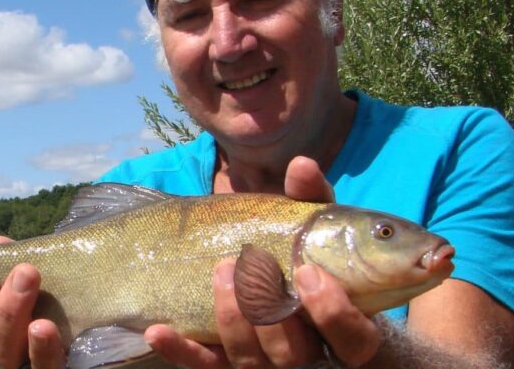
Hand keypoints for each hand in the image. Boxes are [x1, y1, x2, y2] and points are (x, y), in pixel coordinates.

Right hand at [0, 236, 64, 368]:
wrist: (100, 305)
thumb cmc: (57, 289)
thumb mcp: (33, 272)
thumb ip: (12, 259)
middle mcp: (8, 353)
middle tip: (14, 272)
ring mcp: (32, 363)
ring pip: (8, 356)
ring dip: (12, 317)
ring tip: (28, 281)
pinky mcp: (58, 366)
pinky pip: (46, 367)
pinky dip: (42, 349)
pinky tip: (44, 326)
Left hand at [146, 156, 380, 367]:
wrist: (276, 278)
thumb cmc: (307, 250)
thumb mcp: (313, 223)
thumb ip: (312, 199)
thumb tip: (302, 165)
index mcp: (343, 324)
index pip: (354, 340)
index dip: (334, 313)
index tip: (307, 271)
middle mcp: (307, 352)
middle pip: (293, 354)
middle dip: (269, 311)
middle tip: (249, 263)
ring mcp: (264, 361)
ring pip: (251, 361)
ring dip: (232, 319)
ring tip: (221, 271)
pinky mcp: (226, 361)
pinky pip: (205, 365)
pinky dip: (182, 351)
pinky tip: (158, 330)